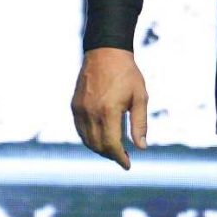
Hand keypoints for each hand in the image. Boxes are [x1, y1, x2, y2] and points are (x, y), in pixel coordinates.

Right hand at [70, 49, 148, 168]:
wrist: (105, 52)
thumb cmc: (127, 74)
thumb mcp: (140, 97)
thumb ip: (139, 124)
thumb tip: (141, 147)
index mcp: (109, 111)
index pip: (111, 144)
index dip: (120, 158)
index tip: (127, 165)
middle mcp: (91, 112)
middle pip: (98, 146)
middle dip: (111, 155)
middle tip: (123, 158)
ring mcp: (80, 109)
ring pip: (87, 140)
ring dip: (99, 149)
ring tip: (113, 150)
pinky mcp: (75, 105)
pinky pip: (80, 130)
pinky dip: (89, 139)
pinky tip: (100, 139)